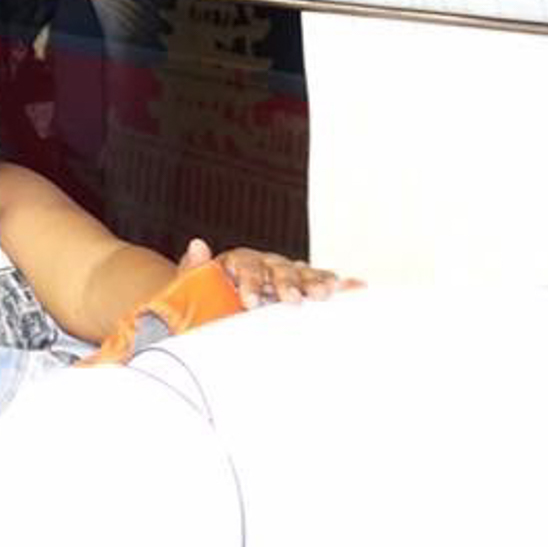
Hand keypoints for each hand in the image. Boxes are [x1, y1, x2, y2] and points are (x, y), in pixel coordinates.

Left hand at [179, 238, 351, 308]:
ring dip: (314, 282)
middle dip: (287, 284)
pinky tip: (356, 287)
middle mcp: (267, 263)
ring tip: (325, 294)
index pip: (247, 268)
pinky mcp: (304, 284)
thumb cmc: (206, 293)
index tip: (249, 301)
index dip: (250, 283)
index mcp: (240, 261)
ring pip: (303, 274)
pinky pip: (322, 282)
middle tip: (292, 300)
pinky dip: (339, 284)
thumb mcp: (191, 283)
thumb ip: (193, 268)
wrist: (218, 298)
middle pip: (280, 270)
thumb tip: (197, 245)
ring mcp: (287, 272)